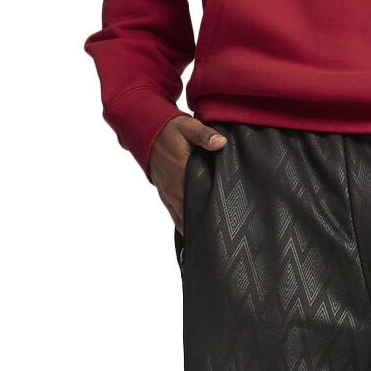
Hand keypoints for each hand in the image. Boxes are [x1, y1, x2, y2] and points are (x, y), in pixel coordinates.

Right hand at [149, 115, 226, 231]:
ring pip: (181, 218)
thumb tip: (221, 142)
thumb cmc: (169, 129)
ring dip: (194, 229)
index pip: (198, 198)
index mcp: (182, 172)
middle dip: (206, 227)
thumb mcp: (188, 126)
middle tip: (223, 240)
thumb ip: (204, 135)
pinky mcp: (165, 194)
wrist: (146, 131)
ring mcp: (168, 193)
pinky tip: (195, 235)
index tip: (224, 224)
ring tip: (211, 244)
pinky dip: (184, 225)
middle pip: (191, 214)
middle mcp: (173, 187)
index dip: (211, 212)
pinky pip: (174, 214)